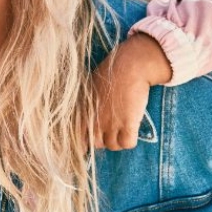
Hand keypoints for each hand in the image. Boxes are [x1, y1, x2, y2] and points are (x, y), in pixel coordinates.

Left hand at [92, 33, 170, 149]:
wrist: (128, 66)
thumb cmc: (109, 72)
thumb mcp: (89, 88)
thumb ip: (85, 105)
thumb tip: (86, 116)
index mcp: (83, 113)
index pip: (78, 139)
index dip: (86, 140)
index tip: (93, 137)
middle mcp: (95, 121)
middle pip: (97, 144)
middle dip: (104, 139)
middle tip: (112, 127)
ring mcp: (111, 124)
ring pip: (113, 146)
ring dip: (118, 139)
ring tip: (123, 126)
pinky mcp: (128, 124)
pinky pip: (128, 144)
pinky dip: (130, 140)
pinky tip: (132, 128)